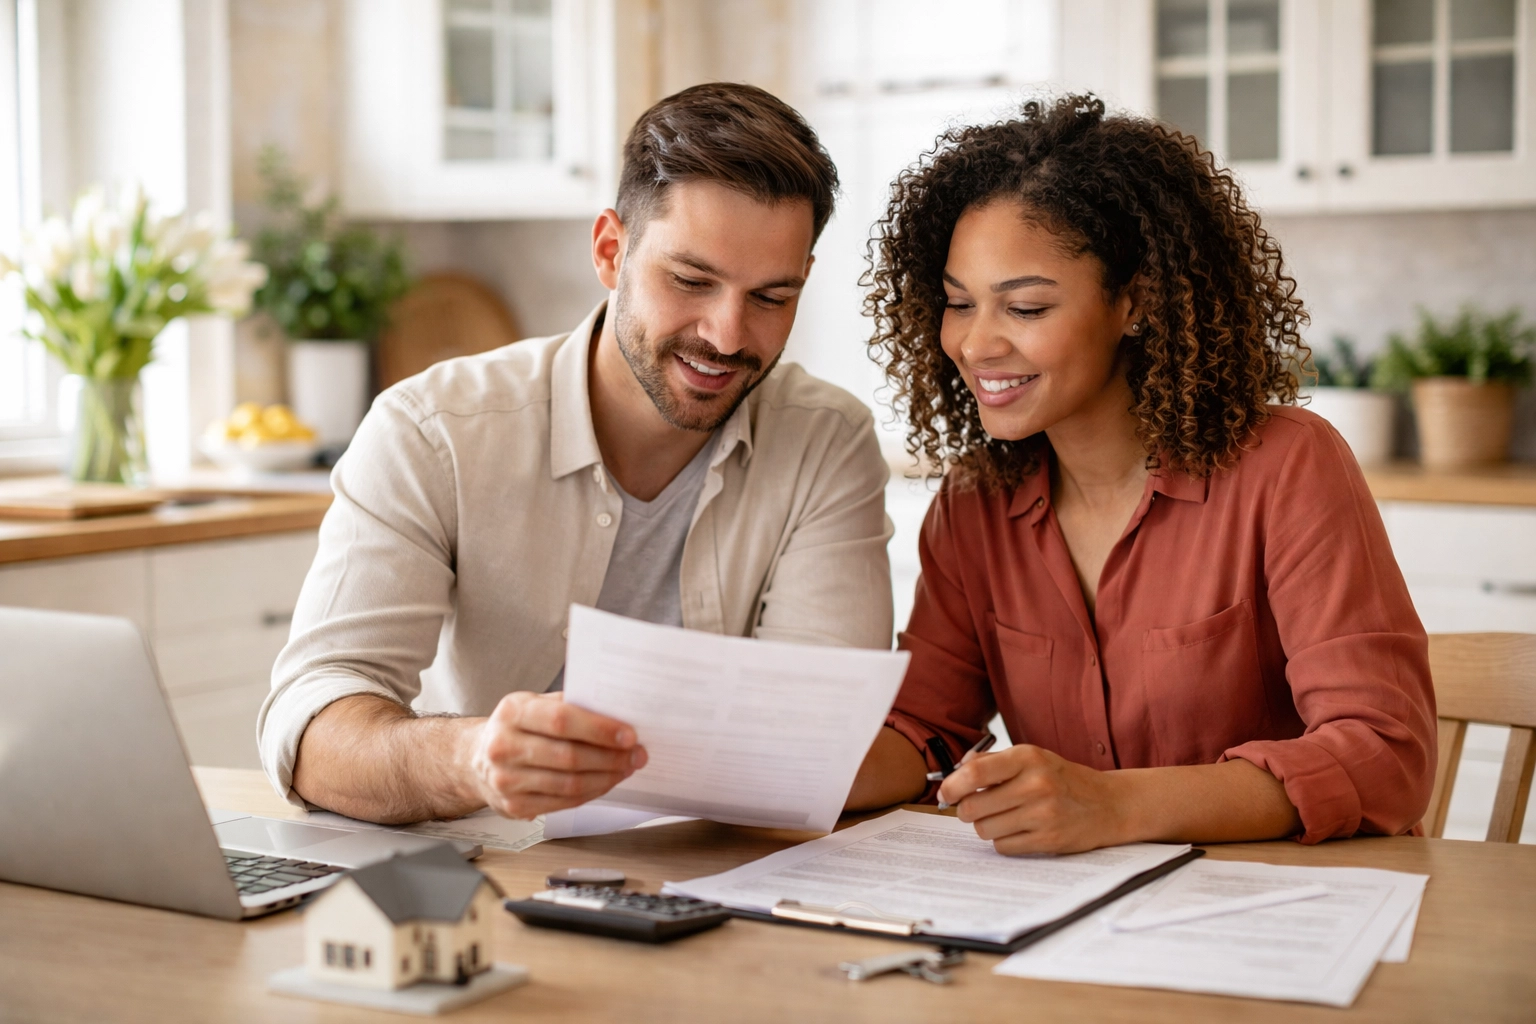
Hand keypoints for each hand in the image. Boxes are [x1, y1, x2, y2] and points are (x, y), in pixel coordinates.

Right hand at [462, 692, 646, 818]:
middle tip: (637, 754)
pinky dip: (591, 793)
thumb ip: (570, 705)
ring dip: (606, 777)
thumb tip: (617, 712)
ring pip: (569, 784)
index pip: (561, 720)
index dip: (599, 729)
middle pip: (569, 756)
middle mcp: (504, 746)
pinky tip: (606, 782)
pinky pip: (563, 803)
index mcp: (512, 712)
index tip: (629, 735)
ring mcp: (507, 780)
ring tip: (626, 768)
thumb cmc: (516, 727)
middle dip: (611, 757)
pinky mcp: (514, 806)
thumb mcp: (535, 704)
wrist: (476, 759)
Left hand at [937, 744, 1128, 854]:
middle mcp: (1036, 784)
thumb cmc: (1062, 779)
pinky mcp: (1048, 840)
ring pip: (985, 830)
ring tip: (1002, 818)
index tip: (946, 793)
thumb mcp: (1032, 758)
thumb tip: (955, 773)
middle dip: (967, 811)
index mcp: (1028, 758)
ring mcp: (1043, 814)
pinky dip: (1003, 841)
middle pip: (974, 807)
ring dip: (986, 826)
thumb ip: (993, 762)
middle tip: (975, 808)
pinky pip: (1003, 847)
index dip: (952, 786)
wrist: (1109, 804)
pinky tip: (1018, 830)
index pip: (975, 773)